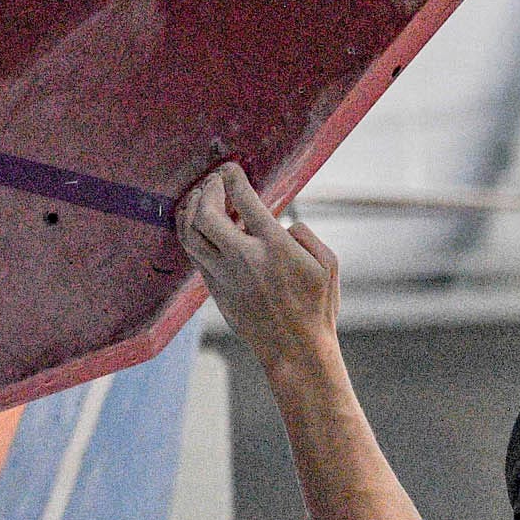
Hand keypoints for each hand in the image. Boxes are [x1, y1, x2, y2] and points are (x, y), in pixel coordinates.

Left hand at [175, 162, 340, 366]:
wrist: (296, 350)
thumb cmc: (318, 307)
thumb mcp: (328, 264)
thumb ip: (305, 234)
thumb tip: (280, 222)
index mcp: (275, 248)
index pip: (244, 200)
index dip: (233, 177)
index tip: (232, 169)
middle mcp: (244, 260)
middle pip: (206, 214)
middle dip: (207, 189)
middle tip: (214, 179)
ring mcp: (225, 277)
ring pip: (191, 235)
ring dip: (191, 209)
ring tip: (198, 196)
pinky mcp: (215, 291)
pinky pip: (194, 255)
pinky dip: (191, 233)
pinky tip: (197, 223)